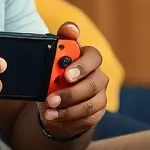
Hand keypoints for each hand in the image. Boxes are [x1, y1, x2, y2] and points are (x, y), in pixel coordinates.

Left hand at [38, 22, 106, 138]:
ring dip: (69, 110)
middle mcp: (98, 75)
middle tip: (51, 99)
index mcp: (88, 58)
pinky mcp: (97, 112)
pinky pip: (89, 118)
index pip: (93, 57)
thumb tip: (70, 29)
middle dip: (71, 93)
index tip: (66, 75)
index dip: (82, 66)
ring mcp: (100, 95)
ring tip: (49, 112)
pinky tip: (56, 118)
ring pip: (92, 104)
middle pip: (94, 84)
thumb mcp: (51, 60)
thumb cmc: (54, 76)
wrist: (54, 103)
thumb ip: (60, 43)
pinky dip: (70, 120)